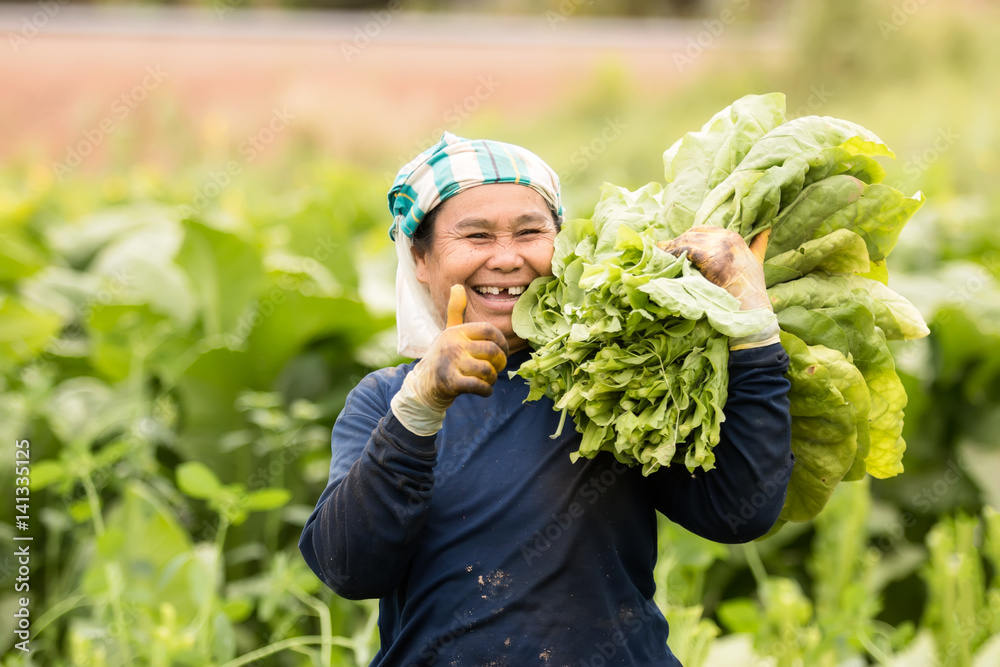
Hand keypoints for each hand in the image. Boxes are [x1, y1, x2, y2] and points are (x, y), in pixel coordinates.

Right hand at [391, 285, 508, 434]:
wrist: (423, 385)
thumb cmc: (443, 356)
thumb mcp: (449, 332)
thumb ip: (456, 311)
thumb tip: (457, 286)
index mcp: (456, 331)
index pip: (489, 330)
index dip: (502, 341)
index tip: (503, 351)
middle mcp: (453, 344)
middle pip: (492, 351)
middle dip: (500, 363)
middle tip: (497, 368)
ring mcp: (451, 363)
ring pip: (487, 370)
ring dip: (492, 378)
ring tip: (488, 379)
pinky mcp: (450, 382)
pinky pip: (479, 386)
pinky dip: (486, 390)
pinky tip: (484, 390)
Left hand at [657, 226, 771, 311]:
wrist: (753, 309)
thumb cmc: (752, 290)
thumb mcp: (758, 260)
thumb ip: (759, 244)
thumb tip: (766, 229)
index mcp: (734, 237)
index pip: (702, 229)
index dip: (686, 237)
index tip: (675, 247)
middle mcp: (727, 238)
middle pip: (692, 234)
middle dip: (676, 243)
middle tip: (662, 252)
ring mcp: (719, 248)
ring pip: (686, 241)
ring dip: (671, 249)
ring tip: (659, 257)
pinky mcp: (711, 260)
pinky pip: (685, 251)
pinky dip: (673, 254)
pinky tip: (665, 261)